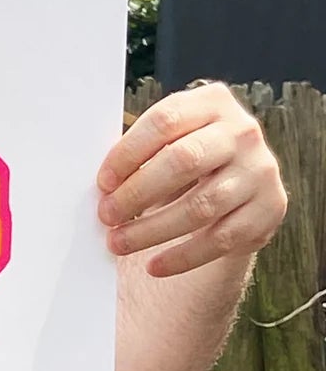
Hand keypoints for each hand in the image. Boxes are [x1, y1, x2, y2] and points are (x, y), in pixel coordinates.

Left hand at [97, 82, 286, 276]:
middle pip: (185, 160)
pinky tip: (154, 266)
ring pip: (201, 205)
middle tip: (106, 215)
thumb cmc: (182, 167)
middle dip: (137, 192)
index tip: (102, 183)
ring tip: (118, 243)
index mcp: (211, 104)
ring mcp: (260, 170)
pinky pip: (221, 238)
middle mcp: (242, 132)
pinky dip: (182, 256)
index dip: (128, 153)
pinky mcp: (270, 208)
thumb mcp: (166, 147)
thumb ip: (139, 156)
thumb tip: (100, 188)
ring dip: (152, 229)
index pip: (165, 120)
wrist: (234, 195)